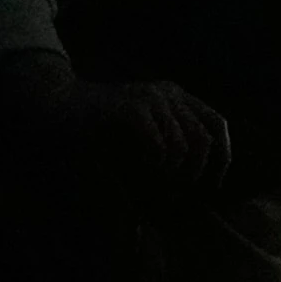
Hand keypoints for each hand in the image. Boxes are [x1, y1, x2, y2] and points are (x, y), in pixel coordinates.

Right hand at [81, 79, 234, 197]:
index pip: (217, 124)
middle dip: (195, 171)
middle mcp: (168, 92)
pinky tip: (140, 165)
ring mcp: (150, 97)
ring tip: (154, 179)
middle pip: (204, 139)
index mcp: (176, 95)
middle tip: (177, 189)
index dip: (222, 156)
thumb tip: (197, 176)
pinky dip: (154, 163)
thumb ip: (171, 141)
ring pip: (184, 145)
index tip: (213, 185)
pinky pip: (159, 144)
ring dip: (172, 171)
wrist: (59, 104)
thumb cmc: (101, 124)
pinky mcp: (131, 107)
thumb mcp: (144, 130)